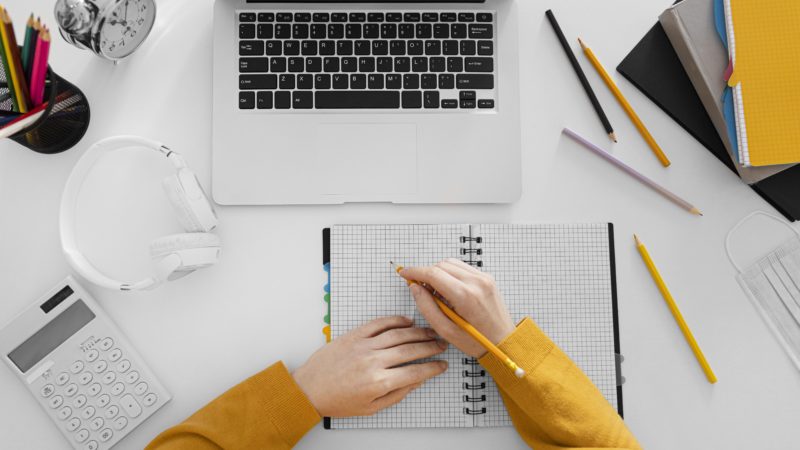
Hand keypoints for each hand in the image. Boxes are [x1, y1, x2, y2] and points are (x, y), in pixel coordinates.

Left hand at [292, 316, 447, 416]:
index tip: (442, 365)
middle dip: (431, 347)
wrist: (310, 389)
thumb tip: (417, 381)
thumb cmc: (338, 401)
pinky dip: (396, 320)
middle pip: (411, 350)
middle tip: (442, 345)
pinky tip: (408, 322)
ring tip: (431, 332)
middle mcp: (374, 361)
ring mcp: (364, 345)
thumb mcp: (371, 408)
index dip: (433, 368)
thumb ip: (397, 394)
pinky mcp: (354, 335)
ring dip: (418, 332)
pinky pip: (379, 323)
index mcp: (379, 382)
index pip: (416, 372)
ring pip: (399, 334)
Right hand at [400, 259, 514, 357]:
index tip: (405, 273)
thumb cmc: (477, 341)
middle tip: (421, 289)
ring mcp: (484, 278)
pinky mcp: (487, 278)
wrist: (504, 342)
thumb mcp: (446, 331)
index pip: (433, 274)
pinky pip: (462, 268)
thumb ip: (427, 307)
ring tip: (437, 293)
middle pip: (441, 265)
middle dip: (427, 274)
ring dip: (439, 272)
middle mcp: (476, 282)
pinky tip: (450, 290)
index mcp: (465, 296)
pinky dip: (451, 274)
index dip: (415, 272)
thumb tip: (415, 288)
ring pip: (451, 263)